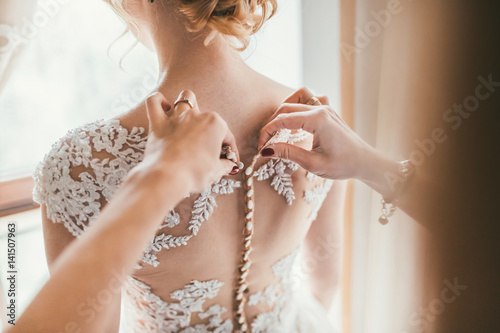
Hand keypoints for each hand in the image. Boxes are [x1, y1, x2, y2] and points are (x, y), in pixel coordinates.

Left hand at [140, 90, 238, 193]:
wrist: (167, 177)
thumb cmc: (194, 173)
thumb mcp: (215, 171)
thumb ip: (225, 165)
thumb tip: (228, 165)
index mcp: (214, 124)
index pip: (226, 135)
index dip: (230, 149)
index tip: (229, 160)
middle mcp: (196, 115)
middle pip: (207, 116)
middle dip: (209, 129)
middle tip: (208, 146)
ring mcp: (176, 117)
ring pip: (184, 98)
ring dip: (188, 107)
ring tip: (189, 121)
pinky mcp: (158, 123)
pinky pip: (154, 102)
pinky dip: (158, 101)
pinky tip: (164, 107)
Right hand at [258, 87, 380, 180]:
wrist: (365, 162)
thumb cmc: (342, 165)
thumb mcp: (312, 164)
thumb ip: (288, 153)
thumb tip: (266, 150)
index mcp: (317, 120)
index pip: (282, 120)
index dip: (267, 132)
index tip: (260, 147)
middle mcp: (321, 109)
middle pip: (286, 107)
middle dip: (271, 123)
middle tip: (265, 142)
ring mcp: (325, 108)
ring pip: (297, 96)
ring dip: (284, 108)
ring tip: (277, 126)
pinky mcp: (328, 111)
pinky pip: (309, 99)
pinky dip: (298, 104)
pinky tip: (295, 118)